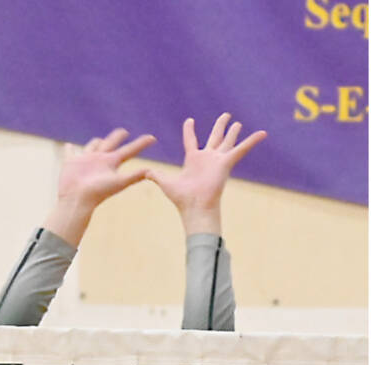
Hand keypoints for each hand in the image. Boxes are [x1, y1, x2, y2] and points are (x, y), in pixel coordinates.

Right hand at [44, 128, 154, 245]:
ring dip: (96, 142)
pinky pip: (70, 152)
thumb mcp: (119, 183)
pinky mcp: (72, 162)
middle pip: (111, 143)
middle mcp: (100, 160)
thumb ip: (134, 176)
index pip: (129, 150)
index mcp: (111, 162)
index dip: (141, 143)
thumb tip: (151, 171)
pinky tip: (68, 146)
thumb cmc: (98, 192)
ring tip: (99, 142)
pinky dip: (69, 149)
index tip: (153, 139)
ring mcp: (86, 160)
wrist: (77, 200)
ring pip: (93, 146)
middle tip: (124, 132)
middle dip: (117, 136)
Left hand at [146, 113, 265, 235]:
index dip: (189, 130)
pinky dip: (252, 141)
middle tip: (226, 115)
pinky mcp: (226, 163)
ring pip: (227, 141)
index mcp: (192, 160)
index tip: (189, 120)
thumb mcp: (166, 183)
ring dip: (233, 131)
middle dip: (220, 126)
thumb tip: (145, 172)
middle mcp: (206, 158)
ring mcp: (217, 160)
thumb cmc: (182, 198)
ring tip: (238, 122)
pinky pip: (242, 149)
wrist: (195, 206)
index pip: (190, 140)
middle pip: (214, 137)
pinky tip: (263, 133)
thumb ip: (156, 175)